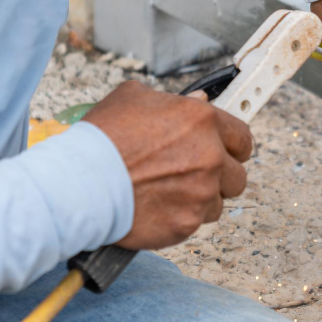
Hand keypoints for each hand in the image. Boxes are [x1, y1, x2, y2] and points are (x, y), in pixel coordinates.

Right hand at [84, 81, 251, 249]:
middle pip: (237, 175)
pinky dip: (180, 218)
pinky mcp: (187, 223)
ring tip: (168, 192)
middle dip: (219, 177)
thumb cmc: (102, 138)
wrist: (78, 183)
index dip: (233, 146)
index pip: (242, 138)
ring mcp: (201, 192)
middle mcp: (209, 156)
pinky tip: (157, 207)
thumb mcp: (134, 98)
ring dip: (199, 199)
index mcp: (202, 121)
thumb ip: (175, 100)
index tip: (226, 151)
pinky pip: (196, 223)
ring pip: (218, 203)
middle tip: (192, 175)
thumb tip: (198, 100)